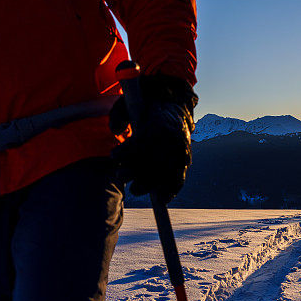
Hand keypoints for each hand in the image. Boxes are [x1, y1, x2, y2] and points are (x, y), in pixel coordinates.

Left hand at [109, 74, 197, 203]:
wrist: (173, 101)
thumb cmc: (147, 103)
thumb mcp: (130, 103)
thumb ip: (120, 115)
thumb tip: (116, 131)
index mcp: (161, 123)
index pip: (144, 143)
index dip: (128, 153)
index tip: (114, 155)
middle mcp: (173, 139)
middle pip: (155, 162)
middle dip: (136, 173)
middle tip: (120, 176)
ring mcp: (182, 150)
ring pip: (168, 174)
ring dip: (151, 185)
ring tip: (135, 190)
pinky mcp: (186, 158)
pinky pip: (180, 178)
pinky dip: (171, 190)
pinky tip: (162, 199)